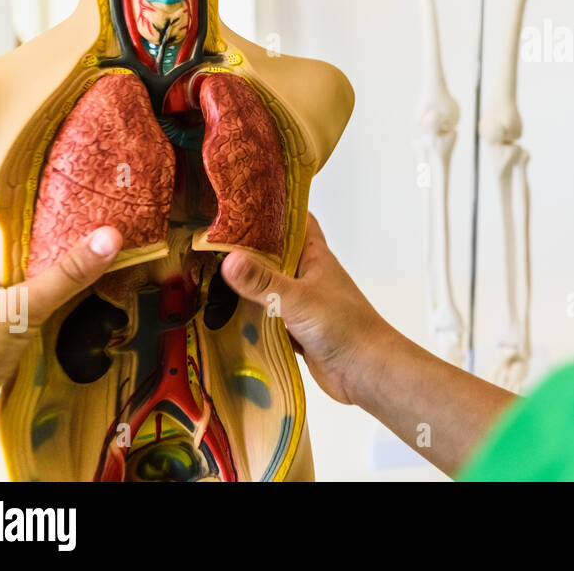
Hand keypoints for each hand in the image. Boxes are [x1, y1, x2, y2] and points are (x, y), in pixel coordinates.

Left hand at [0, 227, 121, 447]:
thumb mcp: (24, 304)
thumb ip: (67, 274)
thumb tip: (107, 237)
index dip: (0, 243)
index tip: (31, 237)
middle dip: (25, 277)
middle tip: (60, 269)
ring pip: (4, 316)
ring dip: (29, 312)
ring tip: (65, 304)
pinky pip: (9, 347)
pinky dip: (29, 342)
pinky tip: (50, 343)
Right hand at [220, 214, 392, 407]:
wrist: (366, 371)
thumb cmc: (344, 327)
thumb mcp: (298, 299)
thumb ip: (263, 281)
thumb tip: (229, 259)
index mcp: (315, 257)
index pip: (296, 222)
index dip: (274, 209)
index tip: (242, 201)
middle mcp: (308, 276)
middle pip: (275, 255)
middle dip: (248, 248)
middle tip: (210, 240)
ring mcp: (303, 304)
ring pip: (269, 288)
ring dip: (247, 285)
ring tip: (207, 275)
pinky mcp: (297, 330)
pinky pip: (268, 318)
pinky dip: (251, 317)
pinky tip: (224, 316)